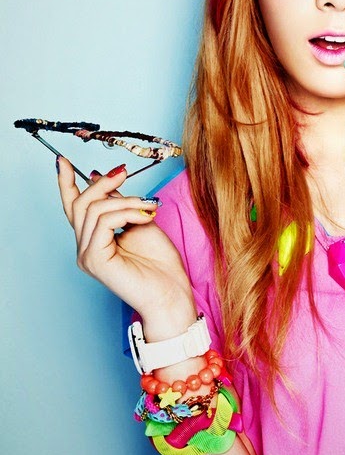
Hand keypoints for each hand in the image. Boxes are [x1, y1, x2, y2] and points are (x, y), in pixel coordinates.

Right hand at [57, 157, 195, 328]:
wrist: (171, 294)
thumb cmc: (161, 264)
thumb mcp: (141, 222)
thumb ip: (123, 205)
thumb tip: (110, 181)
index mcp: (94, 239)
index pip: (74, 207)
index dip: (66, 183)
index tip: (63, 160)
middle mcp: (85, 247)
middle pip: (82, 204)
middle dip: (103, 184)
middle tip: (124, 173)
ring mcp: (87, 255)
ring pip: (94, 210)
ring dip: (125, 200)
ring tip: (148, 205)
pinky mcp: (94, 260)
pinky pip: (103, 223)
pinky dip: (126, 213)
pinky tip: (144, 216)